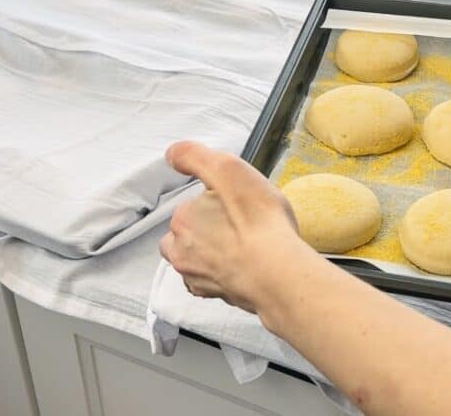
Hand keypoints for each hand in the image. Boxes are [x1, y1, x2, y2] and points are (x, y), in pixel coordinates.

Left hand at [160, 141, 301, 313]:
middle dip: (207, 228)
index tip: (238, 203)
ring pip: (196, 259)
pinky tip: (243, 266)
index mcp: (183, 218)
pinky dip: (222, 274)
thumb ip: (195, 157)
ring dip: (211, 253)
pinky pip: (211, 282)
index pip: (192, 205)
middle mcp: (181, 250)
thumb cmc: (258, 223)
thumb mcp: (228, 170)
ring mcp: (197, 277)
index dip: (216, 202)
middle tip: (240, 225)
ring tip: (242, 247)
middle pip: (189, 233)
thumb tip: (172, 154)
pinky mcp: (215, 296)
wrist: (278, 273)